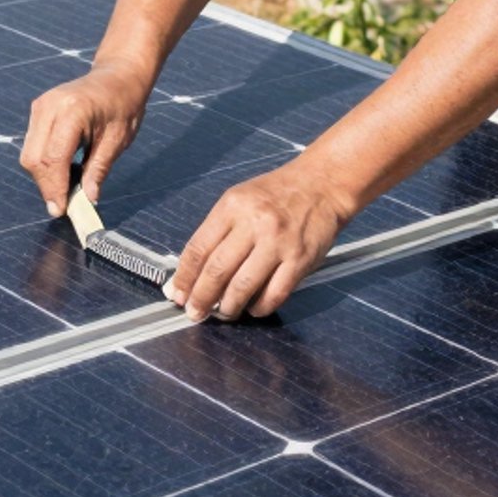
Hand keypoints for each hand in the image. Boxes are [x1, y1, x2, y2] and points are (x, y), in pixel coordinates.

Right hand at [20, 61, 149, 215]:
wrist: (118, 75)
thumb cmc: (123, 105)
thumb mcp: (118, 140)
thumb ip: (98, 170)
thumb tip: (88, 200)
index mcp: (73, 111)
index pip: (54, 158)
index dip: (55, 188)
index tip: (61, 210)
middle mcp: (50, 106)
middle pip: (34, 158)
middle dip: (46, 185)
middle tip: (64, 204)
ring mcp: (41, 105)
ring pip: (29, 154)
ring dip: (44, 175)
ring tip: (68, 185)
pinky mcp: (38, 109)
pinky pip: (32, 144)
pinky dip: (44, 162)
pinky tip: (64, 167)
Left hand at [169, 159, 352, 321]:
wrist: (321, 184)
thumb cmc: (277, 193)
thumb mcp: (240, 199)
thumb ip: (218, 231)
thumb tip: (194, 270)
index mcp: (233, 205)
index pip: (198, 248)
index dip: (184, 277)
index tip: (176, 294)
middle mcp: (254, 223)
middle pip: (217, 270)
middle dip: (200, 298)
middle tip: (194, 313)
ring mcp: (278, 242)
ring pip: (242, 287)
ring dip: (228, 307)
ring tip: (223, 312)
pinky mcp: (299, 260)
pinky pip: (273, 295)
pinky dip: (259, 308)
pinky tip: (253, 308)